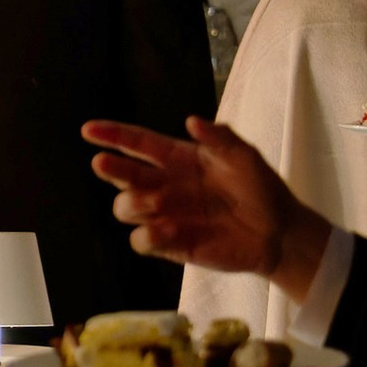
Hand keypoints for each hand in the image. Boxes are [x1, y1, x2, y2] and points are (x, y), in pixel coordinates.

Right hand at [81, 115, 329, 300]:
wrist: (278, 232)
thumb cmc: (261, 188)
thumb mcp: (244, 156)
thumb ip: (220, 138)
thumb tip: (192, 121)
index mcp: (178, 158)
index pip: (138, 143)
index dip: (112, 135)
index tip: (89, 130)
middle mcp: (165, 185)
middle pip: (124, 175)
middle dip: (111, 168)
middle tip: (103, 164)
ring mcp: (164, 216)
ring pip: (125, 208)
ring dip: (132, 203)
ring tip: (154, 203)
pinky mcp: (170, 245)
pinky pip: (142, 241)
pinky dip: (148, 235)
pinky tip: (169, 229)